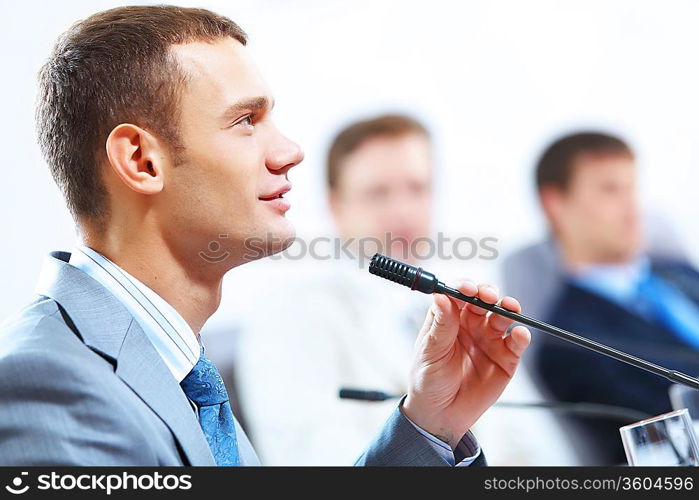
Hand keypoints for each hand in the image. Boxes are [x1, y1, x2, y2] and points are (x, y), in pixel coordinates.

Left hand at [402, 281, 530, 448]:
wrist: (440, 414)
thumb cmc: (429, 380)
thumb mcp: (430, 352)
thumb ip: (441, 325)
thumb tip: (442, 296)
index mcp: (449, 318)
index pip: (458, 294)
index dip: (464, 287)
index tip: (467, 288)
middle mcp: (471, 324)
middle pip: (484, 299)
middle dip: (488, 293)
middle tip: (488, 296)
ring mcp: (489, 339)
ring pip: (503, 316)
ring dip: (508, 308)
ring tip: (509, 307)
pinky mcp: (506, 358)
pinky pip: (516, 343)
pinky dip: (521, 336)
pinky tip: (519, 333)